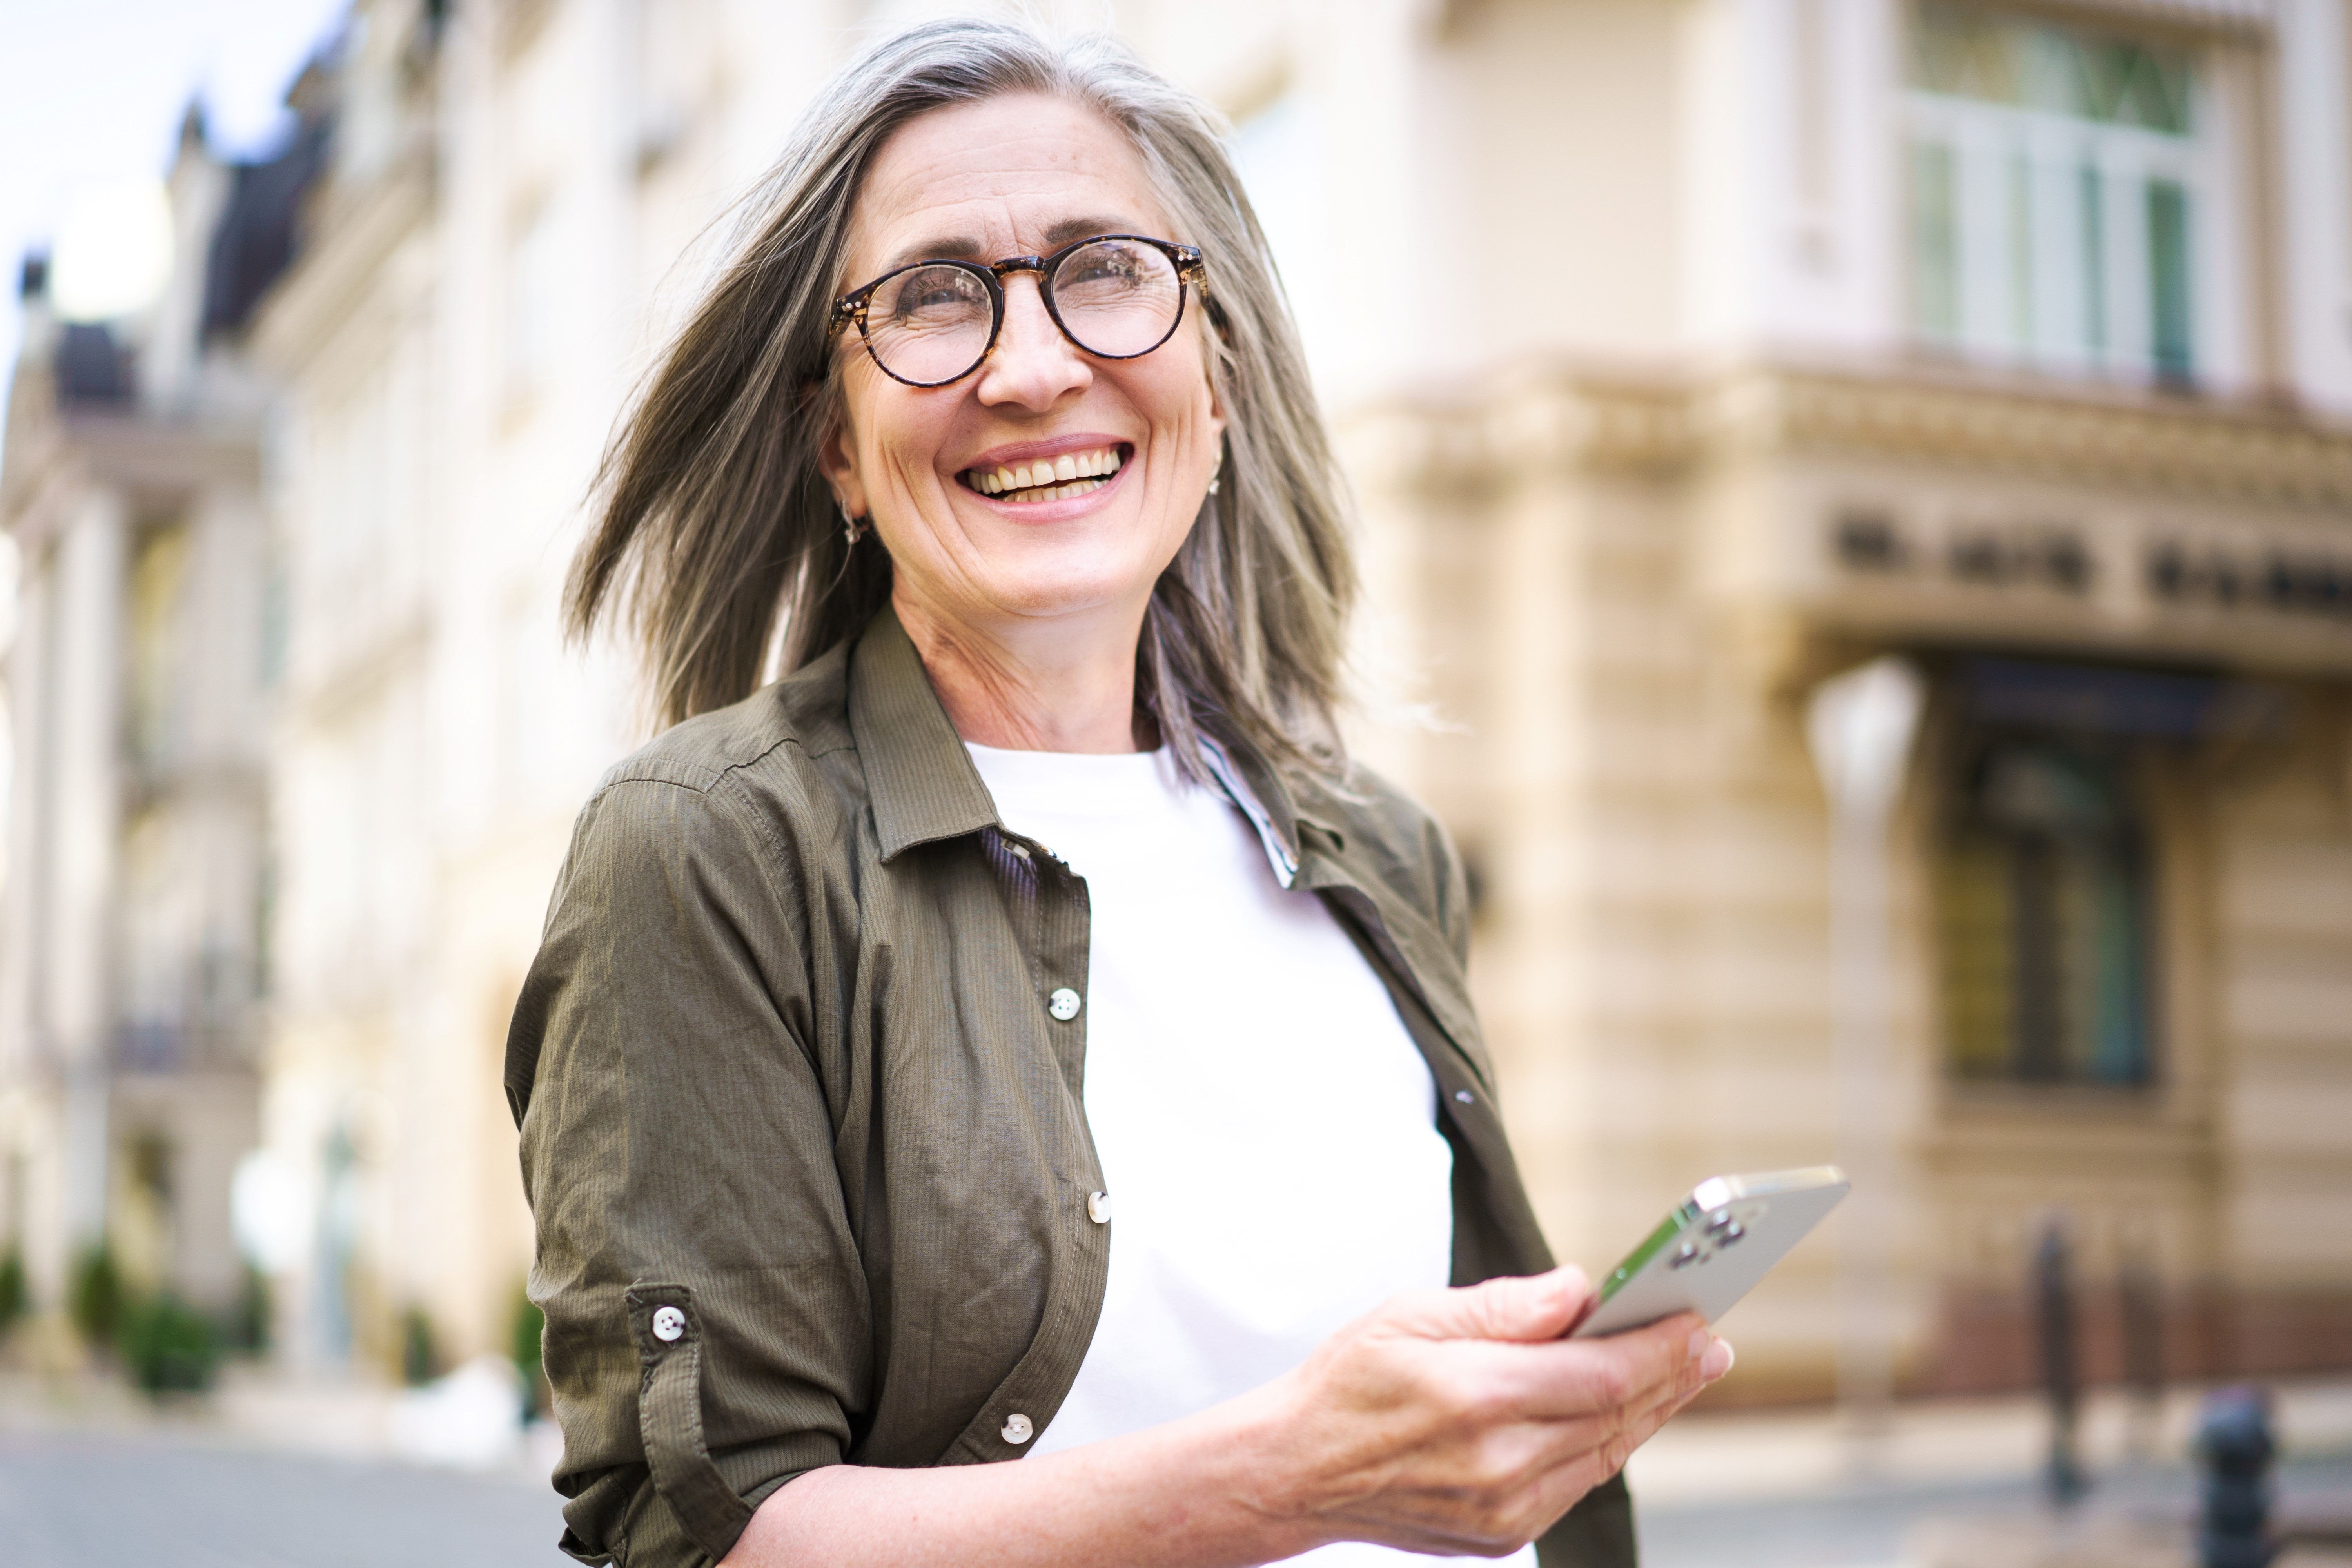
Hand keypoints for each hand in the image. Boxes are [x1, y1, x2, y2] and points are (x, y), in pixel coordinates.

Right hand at [1242, 1268, 1730, 1558]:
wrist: (1298, 1469)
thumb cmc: (1350, 1381)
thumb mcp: (1411, 1315)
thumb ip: (1503, 1305)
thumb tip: (1580, 1289)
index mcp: (1475, 1396)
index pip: (1602, 1374)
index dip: (1658, 1346)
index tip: (1696, 1317)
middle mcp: (1498, 1462)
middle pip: (1616, 1415)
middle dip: (1670, 1374)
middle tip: (1710, 1341)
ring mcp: (1504, 1507)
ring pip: (1606, 1453)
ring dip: (1650, 1409)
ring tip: (1684, 1371)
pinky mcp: (1502, 1533)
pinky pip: (1577, 1484)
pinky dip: (1608, 1443)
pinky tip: (1625, 1412)